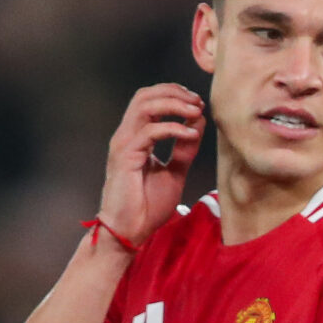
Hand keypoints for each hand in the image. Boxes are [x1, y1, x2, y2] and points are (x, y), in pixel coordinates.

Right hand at [98, 84, 206, 246]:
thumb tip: (197, 124)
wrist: (130, 230)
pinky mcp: (126, 156)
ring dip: (174, 104)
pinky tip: (190, 134)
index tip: (198, 102)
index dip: (174, 94)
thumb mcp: (175, 172)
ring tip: (196, 111)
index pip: (149, 99)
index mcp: (136, 136)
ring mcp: (124, 144)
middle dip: (174, 92)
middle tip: (198, 102)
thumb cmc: (147, 205)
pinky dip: (173, 128)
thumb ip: (184, 149)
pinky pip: (150, 132)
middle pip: (145, 95)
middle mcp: (127, 135)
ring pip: (144, 106)